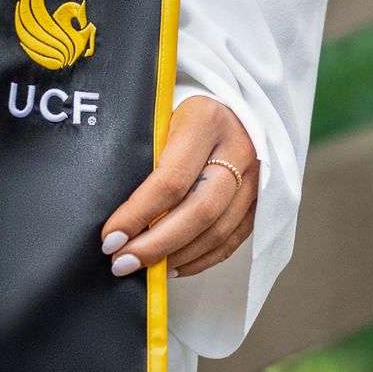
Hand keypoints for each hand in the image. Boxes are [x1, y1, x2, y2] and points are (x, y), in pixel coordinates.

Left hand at [100, 93, 258, 280]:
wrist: (228, 103)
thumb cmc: (179, 109)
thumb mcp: (160, 116)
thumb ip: (145, 154)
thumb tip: (113, 211)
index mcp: (206, 121)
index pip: (171, 179)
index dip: (138, 214)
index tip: (110, 237)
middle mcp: (238, 149)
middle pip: (199, 211)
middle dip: (156, 245)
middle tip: (122, 261)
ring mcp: (256, 176)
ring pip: (218, 231)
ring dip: (177, 257)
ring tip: (142, 268)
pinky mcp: (262, 199)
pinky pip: (232, 240)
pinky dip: (200, 259)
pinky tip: (172, 266)